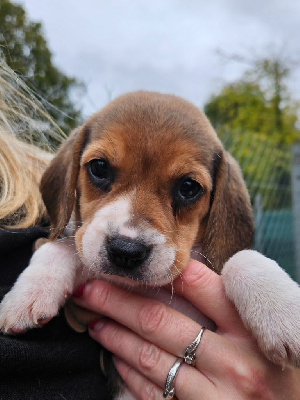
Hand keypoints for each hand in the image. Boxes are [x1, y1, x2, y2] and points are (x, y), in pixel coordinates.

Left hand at [73, 260, 299, 398]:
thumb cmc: (279, 371)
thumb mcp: (264, 332)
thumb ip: (230, 304)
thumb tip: (184, 273)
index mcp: (250, 328)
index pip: (197, 284)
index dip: (159, 271)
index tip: (132, 266)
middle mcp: (234, 360)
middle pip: (159, 319)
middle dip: (117, 299)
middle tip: (90, 286)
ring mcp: (216, 396)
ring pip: (148, 356)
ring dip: (115, 334)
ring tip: (95, 318)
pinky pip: (154, 393)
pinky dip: (129, 371)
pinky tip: (115, 355)